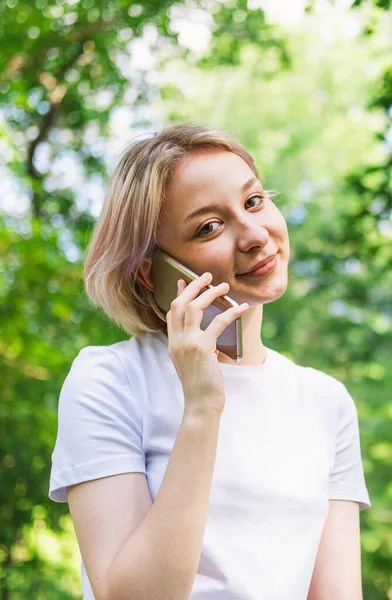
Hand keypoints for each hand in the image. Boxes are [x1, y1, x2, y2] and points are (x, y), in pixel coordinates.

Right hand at [166, 272, 248, 416]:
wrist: (200, 404)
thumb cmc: (200, 386)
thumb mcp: (191, 363)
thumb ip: (193, 347)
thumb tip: (207, 336)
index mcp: (172, 343)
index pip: (171, 312)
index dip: (178, 294)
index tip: (183, 281)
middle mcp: (176, 341)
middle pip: (179, 304)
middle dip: (193, 286)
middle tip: (206, 276)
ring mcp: (187, 343)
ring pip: (194, 308)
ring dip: (209, 293)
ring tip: (224, 286)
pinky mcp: (202, 348)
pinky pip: (217, 323)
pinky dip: (231, 312)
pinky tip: (242, 308)